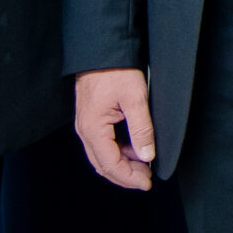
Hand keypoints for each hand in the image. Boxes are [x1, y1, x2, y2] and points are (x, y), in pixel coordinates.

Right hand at [74, 68, 155, 190]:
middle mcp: (85, 130)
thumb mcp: (135, 98)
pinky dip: (118, 151)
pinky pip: (103, 143)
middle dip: (125, 175)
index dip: (129, 177)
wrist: (101, 49)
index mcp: (92, 128)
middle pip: (103, 164)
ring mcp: (86, 125)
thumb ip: (142, 129)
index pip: (110, 164)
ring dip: (122, 164)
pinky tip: (134, 150)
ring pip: (102, 155)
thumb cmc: (116, 70)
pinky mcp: (91, 118)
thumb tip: (147, 156)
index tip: (147, 183)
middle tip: (147, 179)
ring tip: (144, 166)